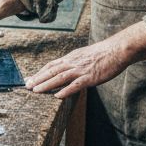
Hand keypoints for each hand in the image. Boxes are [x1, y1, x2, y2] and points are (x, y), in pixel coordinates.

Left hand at [25, 21, 145, 98]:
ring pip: (59, 77)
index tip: (30, 78)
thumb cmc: (104, 53)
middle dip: (38, 78)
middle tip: (27, 86)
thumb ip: (76, 62)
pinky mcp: (90, 77)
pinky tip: (57, 96)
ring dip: (46, 84)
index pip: (52, 65)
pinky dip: (65, 90)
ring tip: (36, 91)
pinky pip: (75, 85)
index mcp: (72, 57)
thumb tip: (67, 69)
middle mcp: (73, 62)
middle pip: (52, 70)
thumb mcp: (85, 55)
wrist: (118, 50)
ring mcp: (81, 70)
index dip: (40, 72)